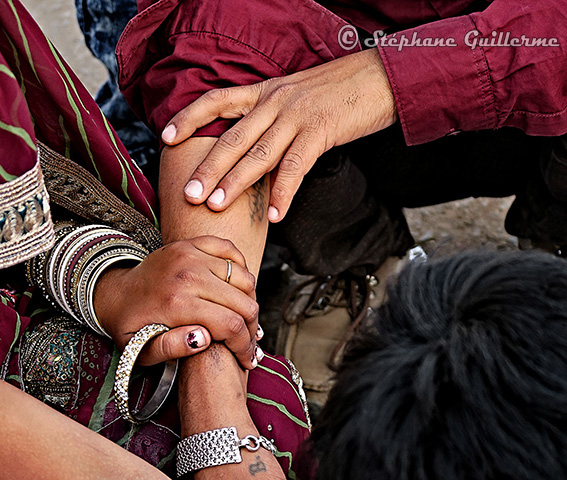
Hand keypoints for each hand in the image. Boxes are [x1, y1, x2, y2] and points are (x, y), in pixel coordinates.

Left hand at [94, 236, 258, 368]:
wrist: (114, 292)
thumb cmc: (130, 326)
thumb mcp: (140, 350)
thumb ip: (172, 348)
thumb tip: (203, 339)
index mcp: (176, 303)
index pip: (231, 325)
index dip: (245, 346)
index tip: (247, 359)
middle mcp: (187, 274)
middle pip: (244, 303)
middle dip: (252, 329)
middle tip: (248, 344)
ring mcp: (190, 254)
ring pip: (244, 279)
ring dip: (249, 302)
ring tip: (242, 320)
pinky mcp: (191, 243)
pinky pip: (232, 252)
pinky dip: (240, 271)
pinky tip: (235, 291)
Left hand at [161, 51, 396, 221]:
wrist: (377, 78)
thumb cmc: (335, 95)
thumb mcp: (294, 99)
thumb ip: (269, 121)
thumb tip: (250, 154)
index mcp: (264, 91)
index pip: (217, 101)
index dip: (189, 117)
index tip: (165, 137)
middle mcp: (274, 101)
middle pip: (232, 136)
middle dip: (208, 167)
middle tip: (189, 193)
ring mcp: (296, 116)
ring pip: (258, 153)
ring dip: (235, 182)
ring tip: (216, 206)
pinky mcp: (320, 131)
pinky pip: (296, 167)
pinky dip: (284, 193)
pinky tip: (275, 216)